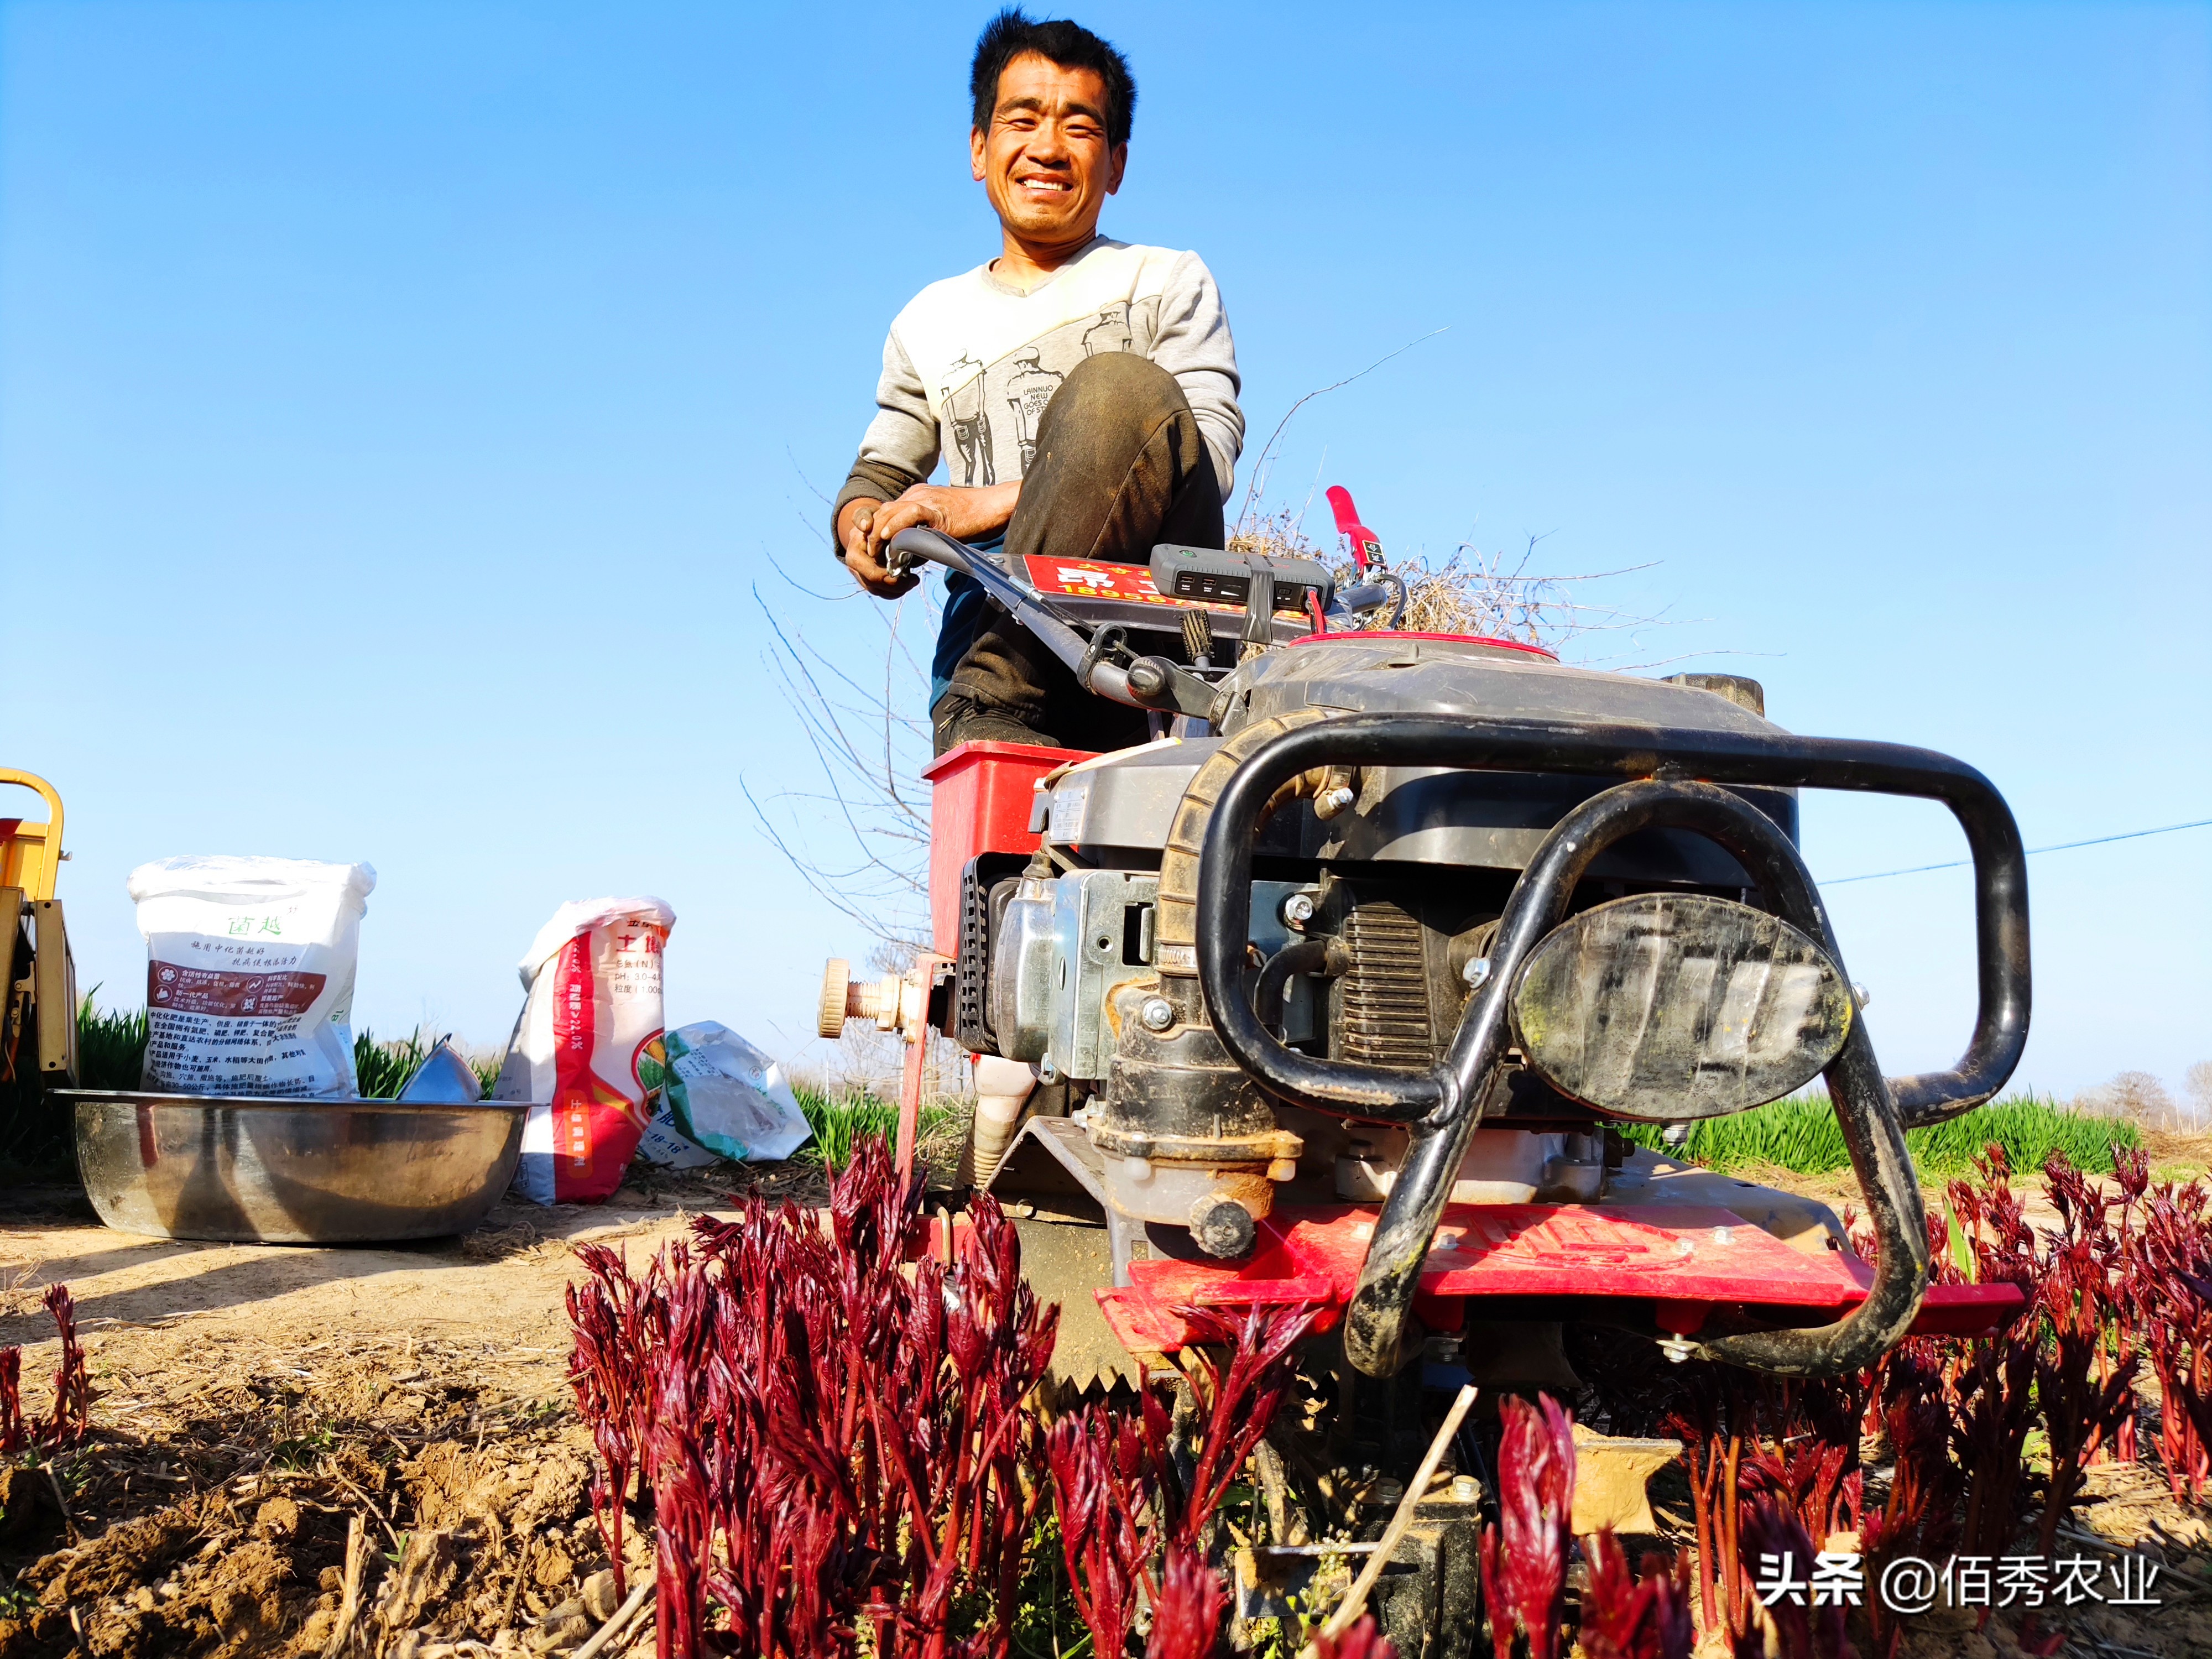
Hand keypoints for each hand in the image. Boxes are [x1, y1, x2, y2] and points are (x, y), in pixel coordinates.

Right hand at [837, 499, 918, 597]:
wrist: (868, 529)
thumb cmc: (871, 521)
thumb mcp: (867, 514)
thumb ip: (863, 516)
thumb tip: (865, 525)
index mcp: (854, 551)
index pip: (867, 569)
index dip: (886, 574)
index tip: (907, 569)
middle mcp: (854, 566)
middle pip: (872, 583)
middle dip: (894, 584)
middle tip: (914, 580)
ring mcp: (860, 575)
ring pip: (876, 590)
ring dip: (896, 590)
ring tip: (913, 581)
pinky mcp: (868, 581)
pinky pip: (880, 592)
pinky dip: (894, 592)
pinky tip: (906, 585)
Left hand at [863, 483, 1020, 561]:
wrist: (990, 508)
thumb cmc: (971, 520)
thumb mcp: (939, 526)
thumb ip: (920, 536)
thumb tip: (906, 557)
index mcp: (916, 496)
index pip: (886, 511)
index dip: (875, 530)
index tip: (873, 548)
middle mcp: (916, 495)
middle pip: (883, 511)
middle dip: (872, 533)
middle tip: (870, 554)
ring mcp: (925, 499)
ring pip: (890, 511)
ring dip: (878, 533)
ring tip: (875, 552)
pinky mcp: (935, 508)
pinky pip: (909, 513)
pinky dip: (895, 525)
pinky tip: (889, 539)